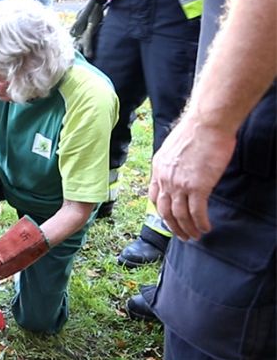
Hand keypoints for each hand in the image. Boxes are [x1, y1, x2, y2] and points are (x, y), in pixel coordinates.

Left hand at [149, 114, 236, 240]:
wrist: (206, 123)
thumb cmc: (195, 130)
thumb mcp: (174, 147)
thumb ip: (174, 163)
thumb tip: (183, 170)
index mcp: (158, 169)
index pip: (153, 196)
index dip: (160, 210)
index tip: (166, 217)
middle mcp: (165, 180)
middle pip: (164, 211)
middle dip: (172, 226)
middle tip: (181, 235)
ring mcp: (180, 185)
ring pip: (180, 215)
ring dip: (187, 228)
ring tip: (194, 235)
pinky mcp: (197, 187)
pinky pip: (196, 212)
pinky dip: (200, 223)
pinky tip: (205, 228)